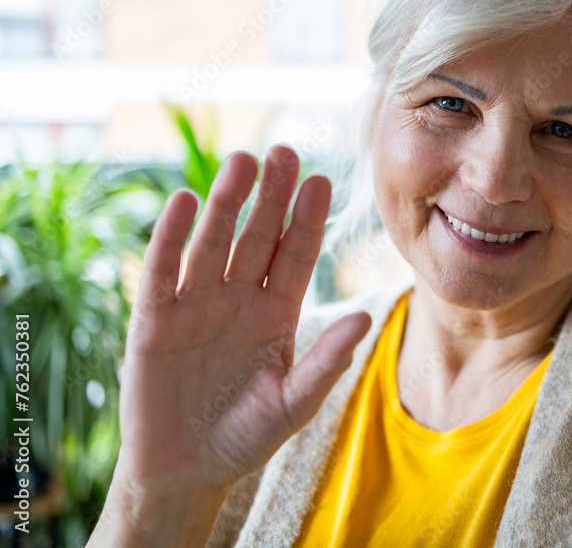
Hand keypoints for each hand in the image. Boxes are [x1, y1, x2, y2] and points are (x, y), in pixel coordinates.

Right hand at [115, 145, 370, 494]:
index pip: (296, 256)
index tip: (322, 181)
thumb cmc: (246, 437)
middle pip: (257, 236)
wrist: (187, 472)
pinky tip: (185, 202)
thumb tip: (364, 318)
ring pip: (214, 243)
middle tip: (285, 151)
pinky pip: (164, 272)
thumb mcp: (294, 402)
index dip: (308, 219)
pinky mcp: (155, 320)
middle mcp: (240, 299)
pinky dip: (171, 238)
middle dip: (271, 196)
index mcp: (278, 313)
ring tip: (242, 161)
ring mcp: (197, 305)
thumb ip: (326, 361)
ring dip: (226, 202)